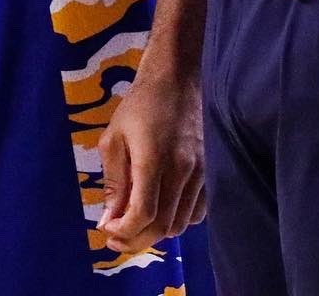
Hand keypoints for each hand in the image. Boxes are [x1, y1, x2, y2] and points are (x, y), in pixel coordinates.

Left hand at [95, 71, 205, 254]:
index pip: (143, 213)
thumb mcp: (114, 138)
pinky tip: (161, 210)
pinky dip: (177, 220)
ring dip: (156, 233)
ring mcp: (201, 173)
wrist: (176, 79)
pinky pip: (197, 212)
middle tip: (117, 237)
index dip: (125, 232)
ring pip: (181, 224)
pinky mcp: (211, 172)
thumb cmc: (139, 106)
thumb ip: (113, 183)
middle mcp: (182, 170)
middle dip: (137, 239)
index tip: (108, 232)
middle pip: (163, 226)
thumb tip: (108, 220)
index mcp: (153, 159)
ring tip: (136, 225)